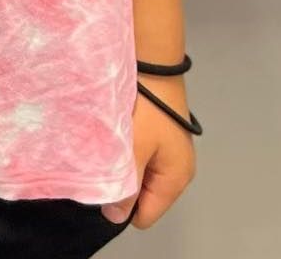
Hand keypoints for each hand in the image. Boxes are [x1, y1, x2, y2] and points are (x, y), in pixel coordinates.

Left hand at [102, 76, 195, 227]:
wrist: (153, 64)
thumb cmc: (146, 108)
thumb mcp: (133, 149)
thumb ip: (125, 185)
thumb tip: (116, 216)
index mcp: (175, 179)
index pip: (146, 215)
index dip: (123, 208)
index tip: (103, 186)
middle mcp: (178, 170)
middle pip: (143, 196)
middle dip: (122, 184)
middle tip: (102, 162)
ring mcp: (170, 152)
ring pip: (140, 174)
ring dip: (123, 165)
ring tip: (107, 145)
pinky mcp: (161, 135)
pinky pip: (140, 156)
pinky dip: (127, 150)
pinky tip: (115, 134)